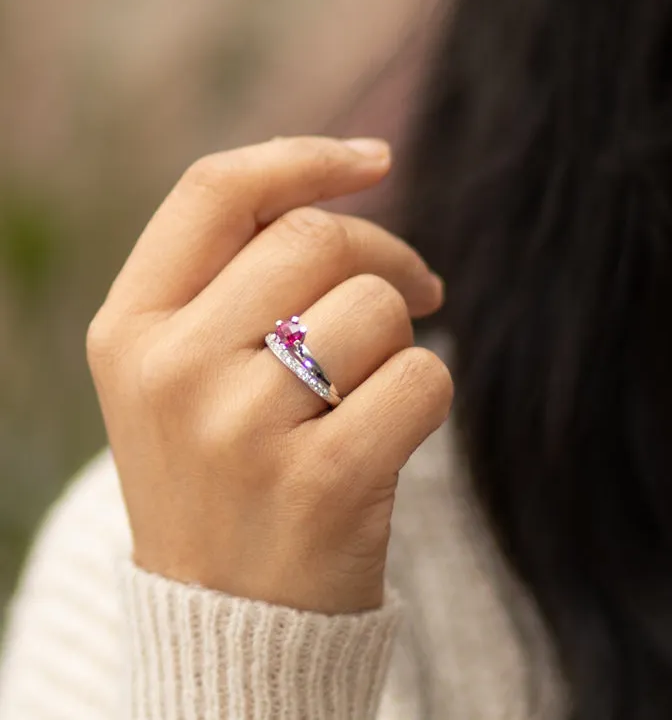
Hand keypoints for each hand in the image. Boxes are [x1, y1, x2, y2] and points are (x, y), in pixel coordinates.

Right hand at [85, 135, 451, 613]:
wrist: (231, 626)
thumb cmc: (228, 472)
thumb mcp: (185, 373)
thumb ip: (238, 274)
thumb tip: (356, 170)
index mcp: (129, 331)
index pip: (216, 192)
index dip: (304, 159)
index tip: (375, 160)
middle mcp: (171, 373)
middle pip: (317, 240)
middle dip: (388, 254)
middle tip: (421, 289)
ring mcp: (240, 431)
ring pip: (378, 307)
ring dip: (401, 340)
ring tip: (371, 391)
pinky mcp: (320, 484)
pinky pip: (423, 379)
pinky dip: (428, 396)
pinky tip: (390, 438)